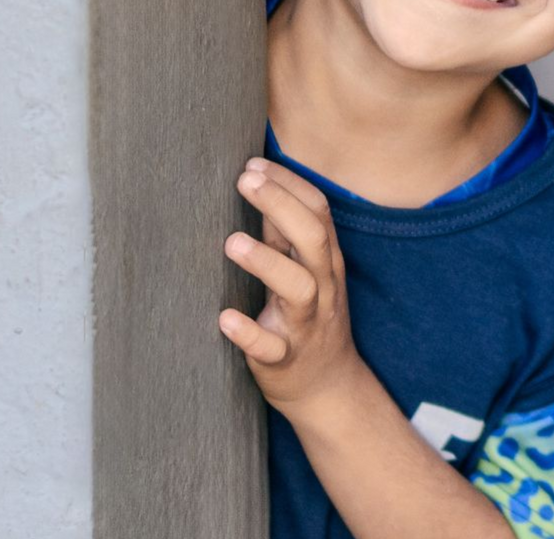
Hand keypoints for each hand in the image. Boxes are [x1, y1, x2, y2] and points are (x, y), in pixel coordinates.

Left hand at [219, 158, 366, 414]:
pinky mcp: (285, 359)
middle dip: (281, 206)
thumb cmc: (309, 318)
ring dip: (266, 263)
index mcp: (326, 261)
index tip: (255, 164)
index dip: (290, 185)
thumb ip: (283, 233)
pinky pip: (270, 347)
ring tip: (232, 242)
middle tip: (245, 181)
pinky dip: (249, 332)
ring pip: (298, 289)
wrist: (327, 387)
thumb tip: (260, 184)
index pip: (319, 212)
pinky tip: (226, 319)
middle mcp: (322, 287)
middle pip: (312, 239)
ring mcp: (306, 324)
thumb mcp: (303, 271)